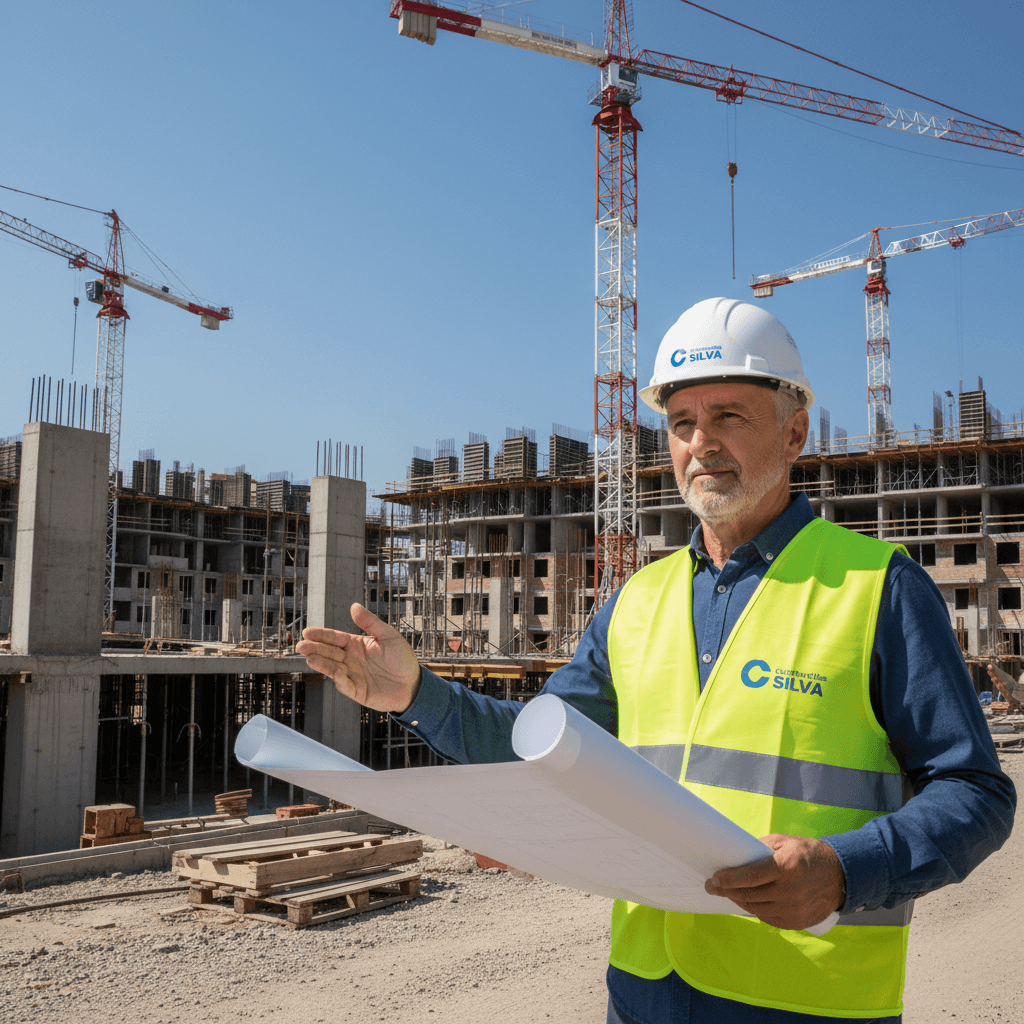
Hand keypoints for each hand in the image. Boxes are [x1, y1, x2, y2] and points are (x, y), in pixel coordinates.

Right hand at [296, 603, 420, 712]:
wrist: (413, 684)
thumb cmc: (402, 659)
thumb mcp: (388, 636)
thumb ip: (370, 623)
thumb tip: (354, 606)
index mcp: (356, 645)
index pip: (334, 638)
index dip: (321, 635)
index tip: (307, 632)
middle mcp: (350, 660)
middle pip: (329, 653)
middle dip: (314, 649)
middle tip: (301, 645)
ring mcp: (352, 675)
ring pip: (332, 669)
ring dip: (321, 663)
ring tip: (309, 658)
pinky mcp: (357, 691)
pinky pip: (345, 685)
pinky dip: (340, 679)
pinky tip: (336, 672)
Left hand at [704, 834, 844, 930]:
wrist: (839, 875)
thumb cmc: (807, 854)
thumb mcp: (783, 842)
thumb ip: (759, 849)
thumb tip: (734, 858)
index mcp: (786, 867)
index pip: (749, 877)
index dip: (728, 879)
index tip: (714, 878)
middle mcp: (790, 891)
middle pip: (749, 895)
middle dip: (726, 891)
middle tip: (712, 886)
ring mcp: (794, 909)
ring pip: (755, 908)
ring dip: (738, 900)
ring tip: (727, 892)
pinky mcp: (797, 922)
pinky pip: (767, 918)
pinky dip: (754, 909)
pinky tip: (746, 901)